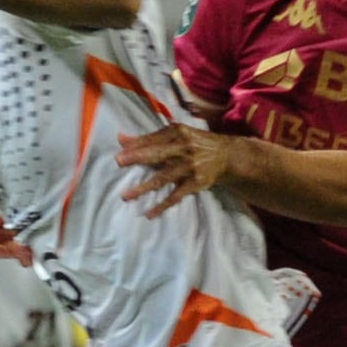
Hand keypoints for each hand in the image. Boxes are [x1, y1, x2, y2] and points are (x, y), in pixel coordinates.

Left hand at [113, 123, 232, 217]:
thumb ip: (149, 138)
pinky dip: (162, 206)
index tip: (119, 151)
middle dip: (138, 157)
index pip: (153, 139)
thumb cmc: (196, 143)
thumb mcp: (176, 135)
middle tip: (119, 161)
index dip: (136, 145)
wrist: (227, 155)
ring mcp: (189, 167)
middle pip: (157, 154)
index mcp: (178, 133)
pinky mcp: (195, 183)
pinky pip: (175, 196)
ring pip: (163, 178)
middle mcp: (184, 148)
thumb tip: (120, 139)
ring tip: (126, 196)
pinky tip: (149, 213)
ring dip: (143, 188)